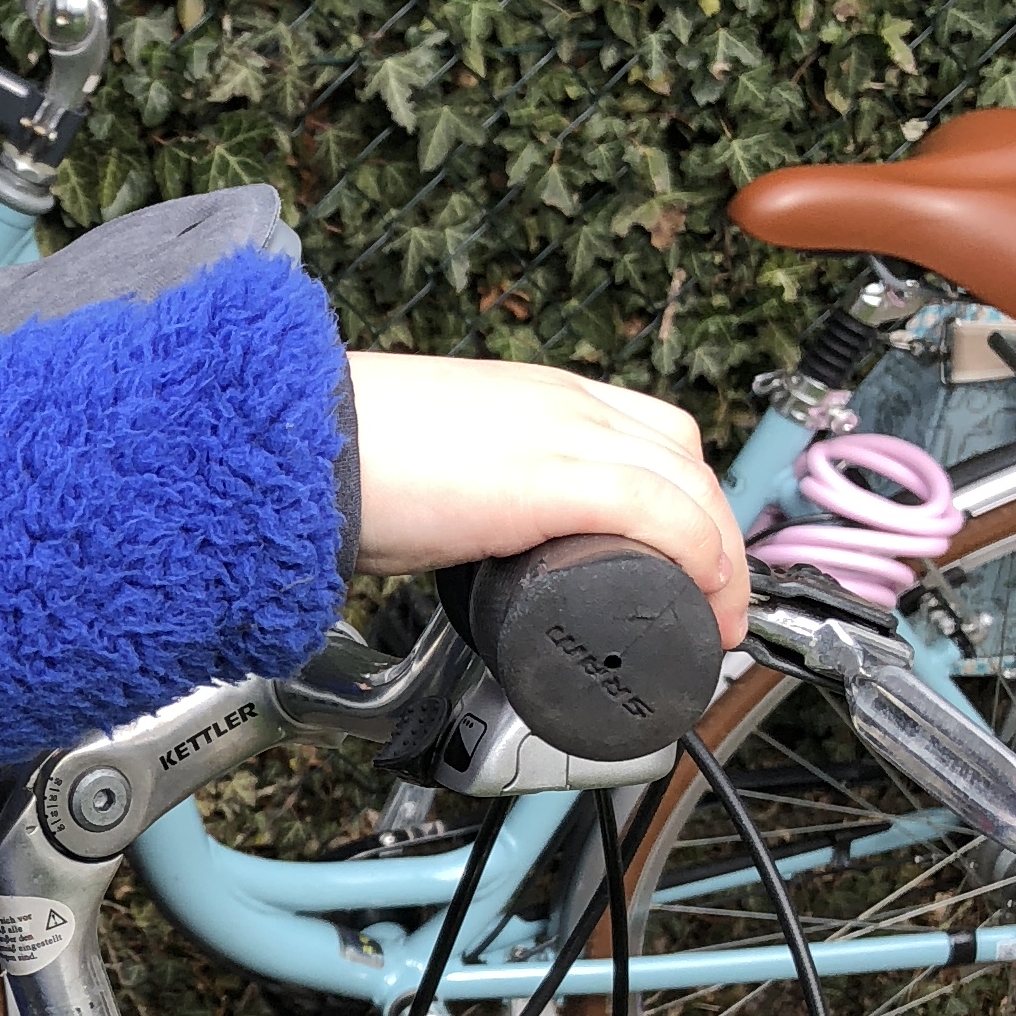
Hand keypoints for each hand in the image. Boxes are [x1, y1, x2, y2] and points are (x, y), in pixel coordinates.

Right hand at [346, 352, 747, 644]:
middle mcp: (562, 403)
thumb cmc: (339, 460)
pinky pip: (662, 513)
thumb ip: (464, 499)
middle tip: (714, 596)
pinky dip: (699, 557)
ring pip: (687, 484)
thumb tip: (464, 549)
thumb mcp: (430, 469)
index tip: (686, 555)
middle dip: (715, 528)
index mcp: (533, 398)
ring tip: (716, 617)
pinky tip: (702, 601)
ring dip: (720, 554)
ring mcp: (563, 433)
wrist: (295, 443)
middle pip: (682, 455)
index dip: (682, 494)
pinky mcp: (554, 476)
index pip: (645, 431)